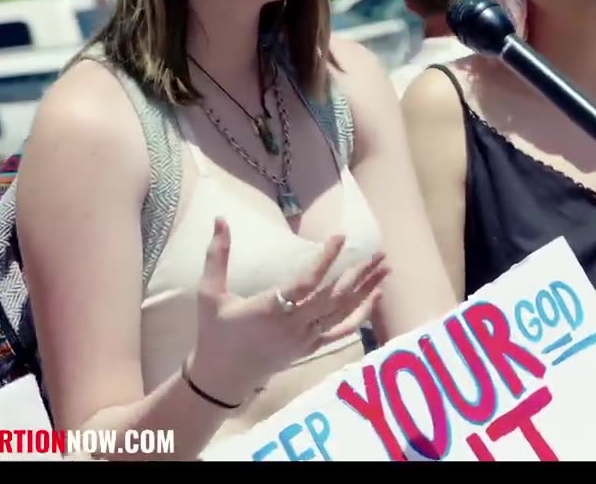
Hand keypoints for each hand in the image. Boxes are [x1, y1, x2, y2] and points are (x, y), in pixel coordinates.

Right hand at [186, 218, 388, 403]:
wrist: (221, 377)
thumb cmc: (215, 333)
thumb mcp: (210, 294)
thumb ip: (216, 256)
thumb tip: (220, 218)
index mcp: (269, 309)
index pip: (305, 282)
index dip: (326, 259)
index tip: (341, 236)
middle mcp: (292, 324)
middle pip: (334, 296)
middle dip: (359, 274)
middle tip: (379, 252)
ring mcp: (305, 338)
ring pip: (343, 312)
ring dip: (366, 289)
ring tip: (385, 268)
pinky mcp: (311, 348)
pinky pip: (342, 331)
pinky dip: (362, 314)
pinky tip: (375, 296)